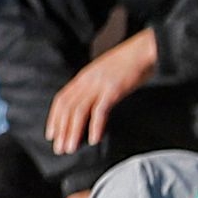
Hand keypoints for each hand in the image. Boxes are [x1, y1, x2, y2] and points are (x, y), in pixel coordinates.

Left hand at [45, 28, 157, 156]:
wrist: (146, 49)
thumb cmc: (130, 63)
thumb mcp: (106, 73)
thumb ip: (95, 87)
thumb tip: (91, 107)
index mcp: (84, 76)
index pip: (62, 99)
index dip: (54, 117)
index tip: (51, 134)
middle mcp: (87, 80)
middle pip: (67, 107)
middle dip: (61, 130)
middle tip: (59, 148)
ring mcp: (100, 84)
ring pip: (79, 111)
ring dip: (73, 132)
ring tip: (70, 148)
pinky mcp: (114, 89)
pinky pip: (100, 110)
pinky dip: (95, 126)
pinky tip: (93, 140)